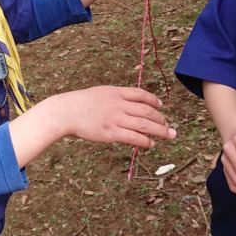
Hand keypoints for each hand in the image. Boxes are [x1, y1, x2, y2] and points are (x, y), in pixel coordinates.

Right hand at [58, 86, 175, 149]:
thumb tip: (130, 106)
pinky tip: (151, 144)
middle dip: (161, 119)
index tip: (161, 106)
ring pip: (144, 125)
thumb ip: (116, 97)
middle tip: (170, 126)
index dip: (153, 100)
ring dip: (159, 131)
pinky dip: (145, 141)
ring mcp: (115, 118)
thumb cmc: (81, 104)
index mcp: (116, 92)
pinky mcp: (111, 133)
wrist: (65, 112)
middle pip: (147, 111)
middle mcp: (118, 104)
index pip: (141, 94)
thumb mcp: (100, 93)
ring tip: (168, 135)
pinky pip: (133, 137)